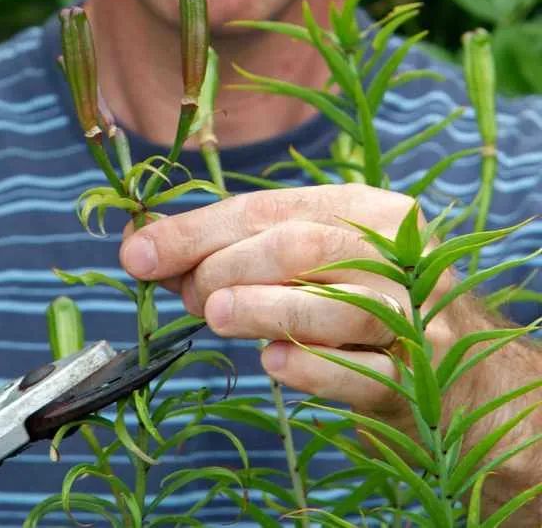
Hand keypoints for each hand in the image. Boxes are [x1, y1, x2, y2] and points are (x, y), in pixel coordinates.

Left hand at [120, 184, 470, 419]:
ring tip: (214, 316)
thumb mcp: (304, 264)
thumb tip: (140, 248)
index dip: (196, 231)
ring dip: (258, 308)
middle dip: (225, 269)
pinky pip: (359, 373)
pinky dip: (308, 366)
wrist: (453, 372)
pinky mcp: (416, 380)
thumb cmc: (357, 303)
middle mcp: (398, 255)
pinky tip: (271, 361)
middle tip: (192, 299)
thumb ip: (230, 252)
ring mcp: (415, 318)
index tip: (137, 254)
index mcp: (368, 210)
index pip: (268, 209)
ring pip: (331, 305)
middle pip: (300, 247)